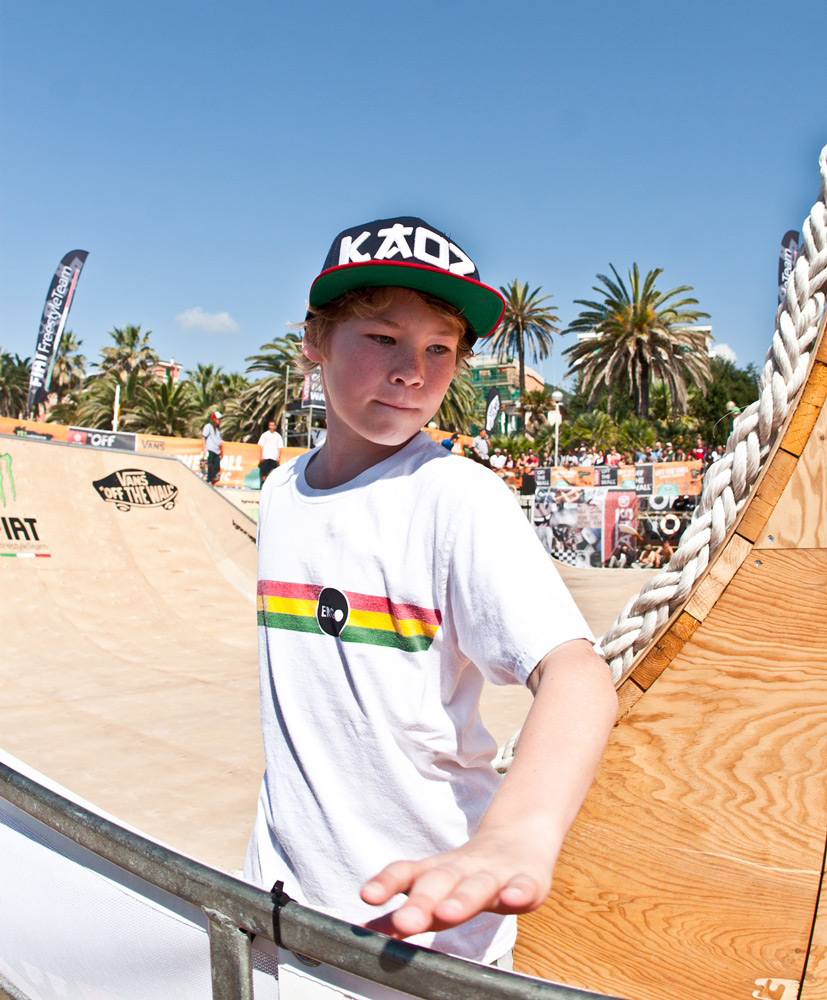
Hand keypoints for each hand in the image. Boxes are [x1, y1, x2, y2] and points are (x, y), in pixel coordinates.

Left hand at [359, 828, 553, 938]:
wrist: (519, 837)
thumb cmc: (469, 872)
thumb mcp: (435, 886)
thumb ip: (405, 910)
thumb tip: (368, 932)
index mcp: (437, 871)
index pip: (408, 873)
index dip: (387, 883)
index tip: (368, 896)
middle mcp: (463, 869)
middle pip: (440, 882)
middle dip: (421, 902)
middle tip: (404, 922)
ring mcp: (495, 874)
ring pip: (478, 886)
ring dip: (462, 900)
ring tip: (446, 914)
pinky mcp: (527, 880)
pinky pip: (524, 886)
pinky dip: (518, 892)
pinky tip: (511, 899)